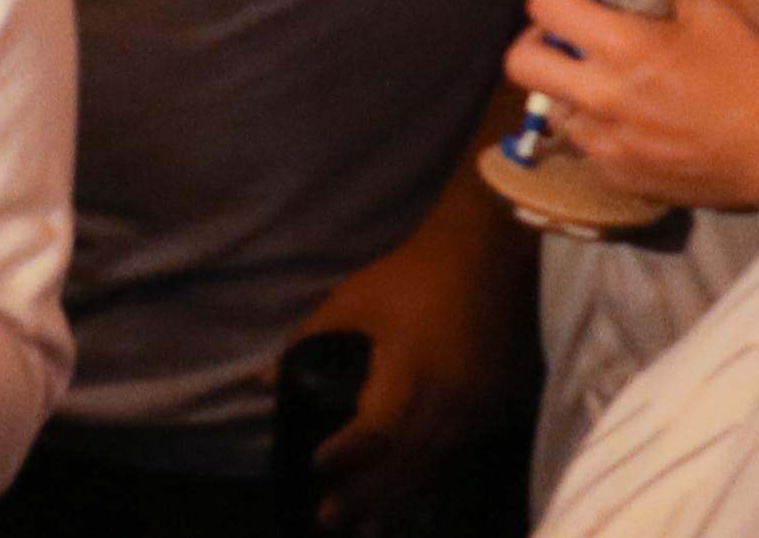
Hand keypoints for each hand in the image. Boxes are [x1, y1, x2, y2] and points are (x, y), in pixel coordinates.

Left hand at [283, 160, 533, 531]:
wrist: (491, 249)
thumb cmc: (415, 273)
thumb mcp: (355, 300)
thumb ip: (308, 339)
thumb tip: (264, 380)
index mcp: (410, 375)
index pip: (373, 433)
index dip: (345, 456)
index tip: (315, 466)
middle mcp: (446, 401)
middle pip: (402, 462)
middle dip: (365, 495)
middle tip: (329, 520)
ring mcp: (475, 406)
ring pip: (432, 462)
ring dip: (396, 493)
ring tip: (366, 525)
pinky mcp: (494, 401)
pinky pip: (456, 448)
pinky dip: (427, 469)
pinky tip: (409, 486)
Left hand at [502, 0, 758, 215]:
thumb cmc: (752, 74)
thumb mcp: (712, 10)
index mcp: (620, 48)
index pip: (545, 5)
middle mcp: (599, 98)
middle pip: (521, 64)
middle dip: (536, 40)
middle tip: (567, 34)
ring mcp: (606, 145)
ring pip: (555, 109)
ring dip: (571, 88)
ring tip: (609, 81)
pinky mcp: (621, 178)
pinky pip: (589, 145)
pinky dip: (601, 126)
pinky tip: (638, 120)